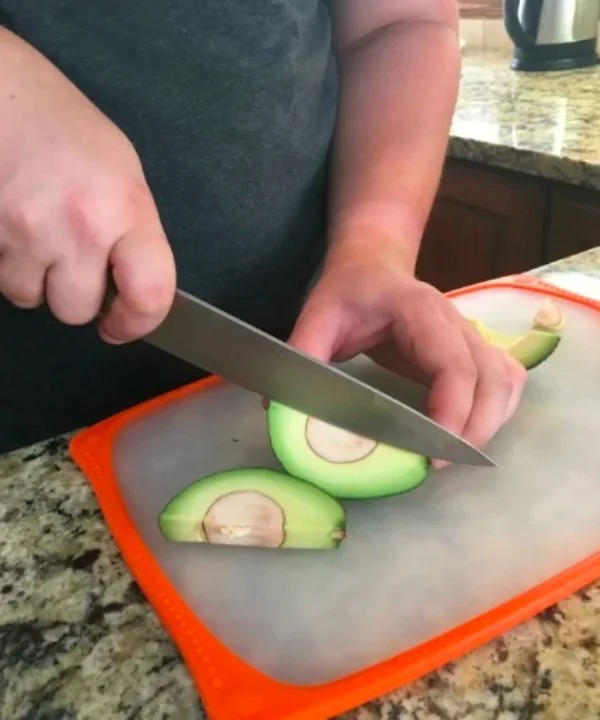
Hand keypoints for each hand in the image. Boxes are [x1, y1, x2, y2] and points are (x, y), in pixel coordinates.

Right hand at [0, 28, 174, 341]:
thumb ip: (131, 235)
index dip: (138, 322)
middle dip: (72, 294)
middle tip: (69, 258)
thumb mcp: (122, 174)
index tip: (123, 324)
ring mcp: (24, 232)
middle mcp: (77, 227)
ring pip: (29, 298)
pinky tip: (11, 224)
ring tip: (35, 232)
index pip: (149, 293)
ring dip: (33, 279)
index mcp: (126, 209)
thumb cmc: (65, 129)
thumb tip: (129, 290)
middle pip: (75, 310)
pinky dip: (6, 262)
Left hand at [288, 243, 526, 466]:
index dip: (452, 412)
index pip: (455, 365)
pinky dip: (496, 411)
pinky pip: (504, 380)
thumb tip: (280, 412)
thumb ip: (303, 355)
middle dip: (473, 429)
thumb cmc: (347, 291)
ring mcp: (470, 333)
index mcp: (419, 310)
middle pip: (490, 379)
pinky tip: (470, 432)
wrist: (373, 264)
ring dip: (490, 422)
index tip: (431, 453)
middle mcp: (455, 321)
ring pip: (505, 381)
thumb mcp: (317, 316)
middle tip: (438, 464)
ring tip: (453, 454)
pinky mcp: (473, 348)